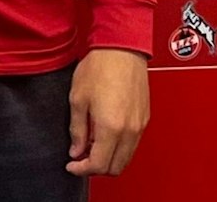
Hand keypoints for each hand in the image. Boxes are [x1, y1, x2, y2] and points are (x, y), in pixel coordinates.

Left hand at [66, 47, 148, 176]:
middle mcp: (129, 130)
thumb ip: (77, 130)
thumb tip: (76, 150)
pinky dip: (119, 147)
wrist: (121, 47)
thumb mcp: (78, 99)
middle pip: (115, 167)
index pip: (99, 165)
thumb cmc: (100, 67)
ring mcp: (140, 125)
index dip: (82, 170)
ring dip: (109, 158)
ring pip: (126, 157)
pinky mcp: (145, 118)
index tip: (72, 165)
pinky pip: (133, 144)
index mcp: (111, 127)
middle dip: (96, 168)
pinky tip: (105, 134)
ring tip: (91, 145)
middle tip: (81, 157)